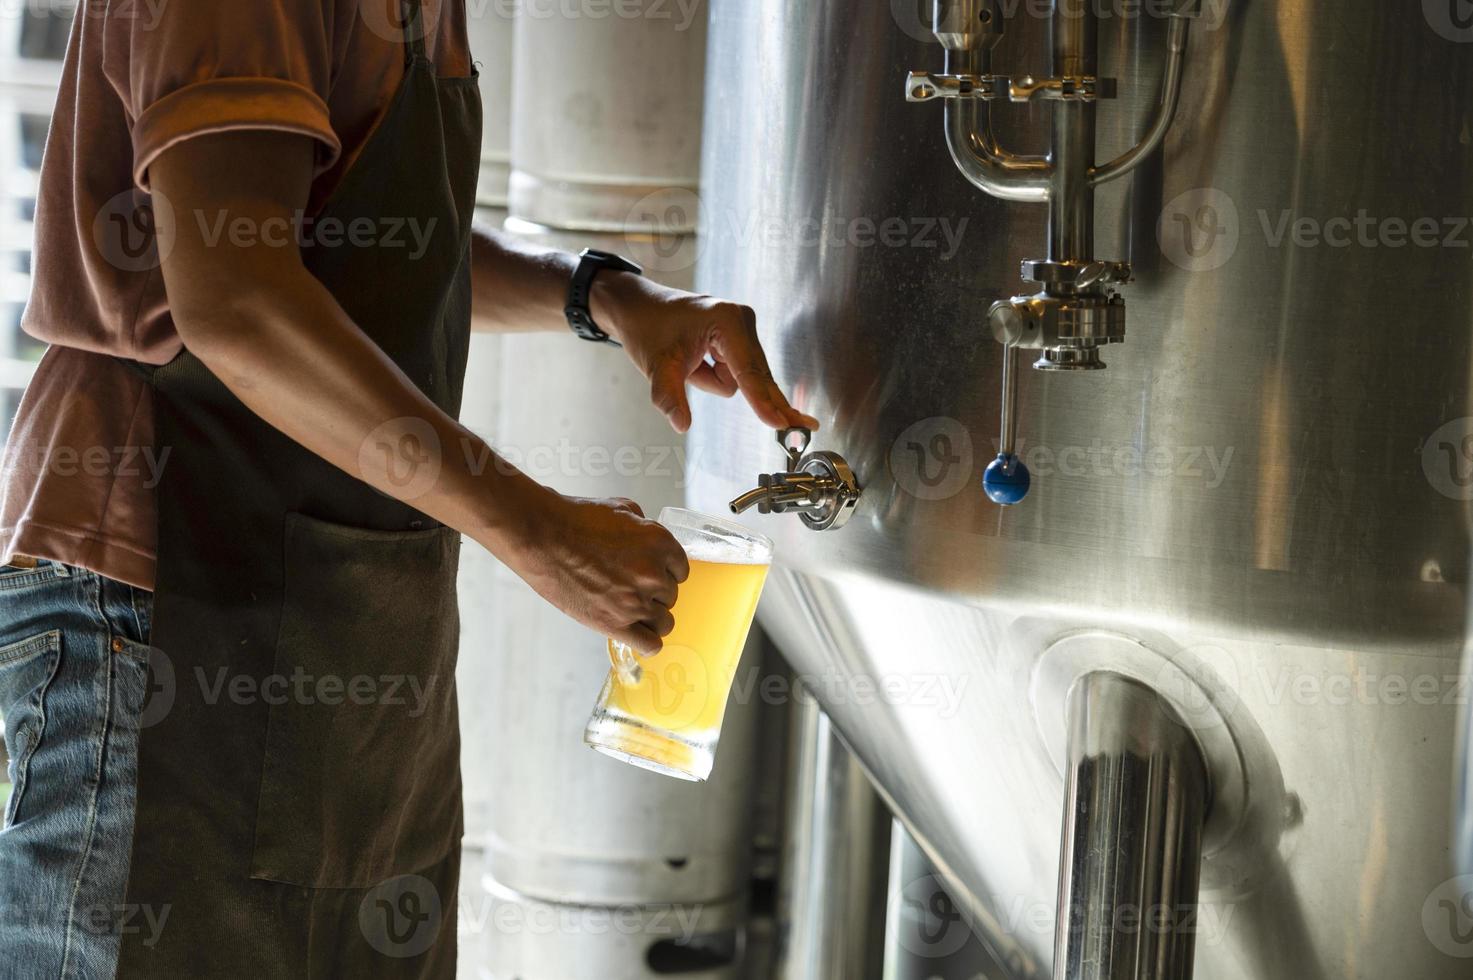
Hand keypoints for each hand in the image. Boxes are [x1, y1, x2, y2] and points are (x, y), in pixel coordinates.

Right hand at [502, 489, 689, 653]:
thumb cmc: (577, 520)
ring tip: (632, 610)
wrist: (544, 538)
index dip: (665, 572)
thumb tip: (648, 538)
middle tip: (630, 587)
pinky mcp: (616, 624)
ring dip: (651, 617)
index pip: (681, 570)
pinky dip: (647, 642)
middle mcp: (653, 574)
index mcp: (660, 543)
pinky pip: (650, 644)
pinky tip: (637, 634)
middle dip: (654, 592)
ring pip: (664, 622)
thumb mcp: (621, 508)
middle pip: (671, 596)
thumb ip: (644, 526)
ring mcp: (636, 602)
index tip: (651, 574)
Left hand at [592, 272, 820, 433]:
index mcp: (726, 321)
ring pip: (742, 377)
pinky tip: (696, 363)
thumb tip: (681, 424)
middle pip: (757, 375)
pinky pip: (736, 371)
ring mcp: (742, 326)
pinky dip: (717, 375)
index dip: (764, 401)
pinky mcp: (738, 335)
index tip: (781, 423)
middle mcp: (741, 320)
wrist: (638, 308)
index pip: (749, 372)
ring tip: (688, 365)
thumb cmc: (648, 328)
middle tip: (807, 427)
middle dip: (759, 399)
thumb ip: (670, 397)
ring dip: (714, 380)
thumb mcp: (656, 366)